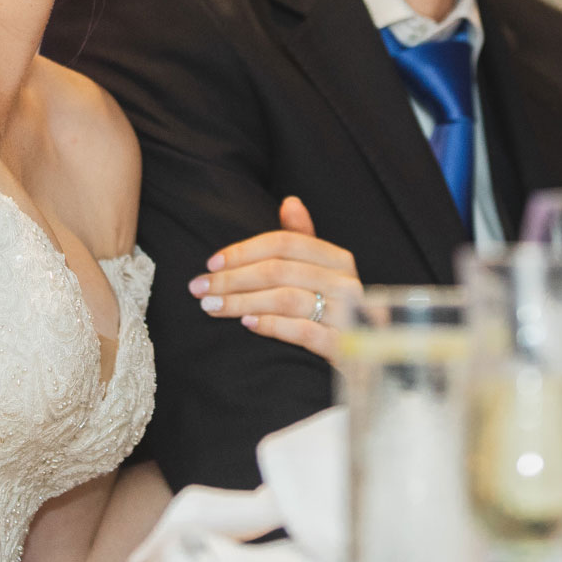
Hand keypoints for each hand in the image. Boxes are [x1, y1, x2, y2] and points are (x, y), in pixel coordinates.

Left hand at [189, 197, 360, 361]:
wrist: (362, 359)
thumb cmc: (330, 311)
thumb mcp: (320, 273)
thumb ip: (303, 239)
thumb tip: (290, 202)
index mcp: (337, 259)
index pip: (284, 243)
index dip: (244, 251)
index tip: (210, 264)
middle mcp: (345, 282)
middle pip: (278, 270)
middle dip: (232, 279)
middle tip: (199, 289)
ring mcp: (347, 315)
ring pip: (285, 299)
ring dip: (241, 302)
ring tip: (212, 307)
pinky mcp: (342, 346)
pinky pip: (302, 331)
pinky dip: (271, 325)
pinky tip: (246, 324)